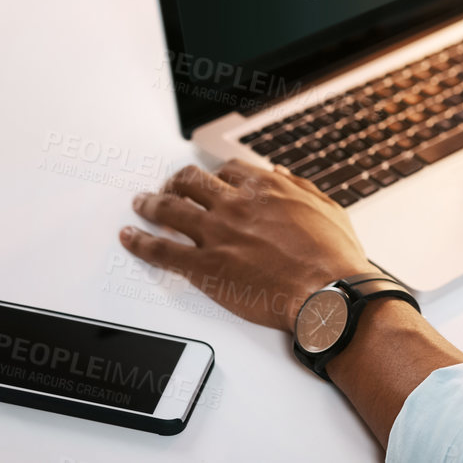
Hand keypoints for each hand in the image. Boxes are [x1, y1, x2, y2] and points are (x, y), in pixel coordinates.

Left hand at [120, 160, 377, 330]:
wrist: (328, 293)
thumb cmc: (333, 257)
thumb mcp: (327, 208)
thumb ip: (301, 188)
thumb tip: (282, 175)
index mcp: (266, 188)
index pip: (228, 170)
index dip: (215, 175)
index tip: (211, 181)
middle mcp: (236, 204)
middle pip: (191, 181)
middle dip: (177, 182)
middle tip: (169, 188)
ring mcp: (217, 234)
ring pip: (169, 208)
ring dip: (150, 203)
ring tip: (140, 203)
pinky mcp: (204, 266)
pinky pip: (161, 249)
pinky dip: (139, 241)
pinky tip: (129, 237)